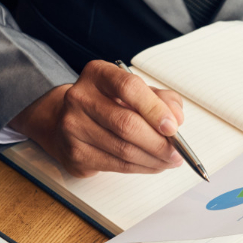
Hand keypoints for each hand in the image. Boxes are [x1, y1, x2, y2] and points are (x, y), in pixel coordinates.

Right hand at [11, 61, 187, 177]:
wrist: (65, 121)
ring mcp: (73, 127)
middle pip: (126, 124)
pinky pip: (116, 165)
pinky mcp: (74, 153)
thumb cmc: (107, 104)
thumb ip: (161, 99)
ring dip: (153, 159)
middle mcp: (80, 97)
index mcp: (98, 74)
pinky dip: (141, 168)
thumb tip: (175, 118)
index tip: (173, 126)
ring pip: (123, 149)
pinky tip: (152, 165)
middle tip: (177, 152)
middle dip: (158, 142)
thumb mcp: (135, 92)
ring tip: (169, 161)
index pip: (129, 88)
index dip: (154, 109)